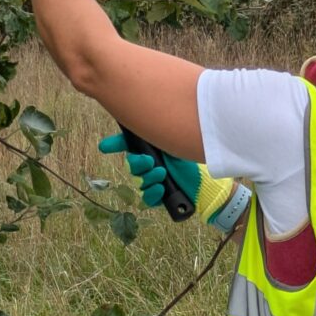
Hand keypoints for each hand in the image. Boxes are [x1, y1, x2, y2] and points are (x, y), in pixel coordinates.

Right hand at [98, 133, 249, 232]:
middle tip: (151, 161)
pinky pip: (146, 198)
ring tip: (162, 175)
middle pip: (131, 164)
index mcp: (154, 148)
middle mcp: (152, 163)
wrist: (211, 186)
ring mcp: (155, 180)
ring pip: (139, 181)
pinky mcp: (160, 196)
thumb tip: (146, 117)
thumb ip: (160, 134)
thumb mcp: (176, 144)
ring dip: (148, 178)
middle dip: (138, 163)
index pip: (129, 144)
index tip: (104, 146)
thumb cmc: (195, 161)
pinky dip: (152, 193)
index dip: (115, 144)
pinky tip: (161, 188)